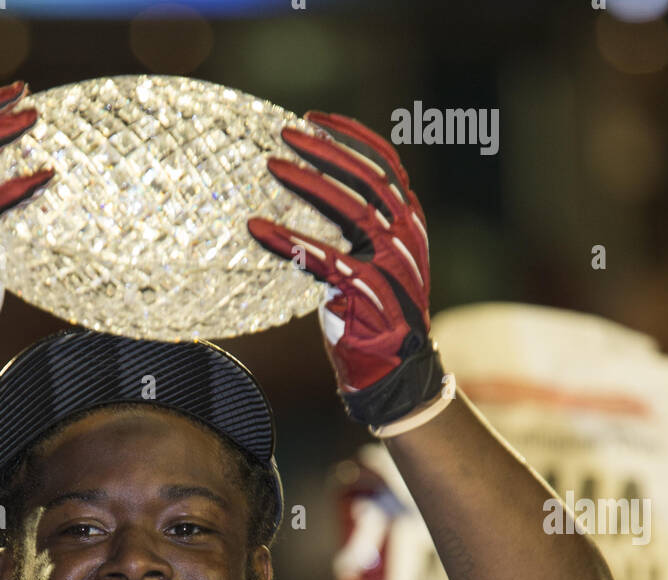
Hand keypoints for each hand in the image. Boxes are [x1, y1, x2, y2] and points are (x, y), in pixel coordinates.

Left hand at [247, 112, 443, 430]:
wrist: (394, 373)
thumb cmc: (373, 316)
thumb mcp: (374, 262)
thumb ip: (358, 229)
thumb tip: (314, 192)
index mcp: (409, 222)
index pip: (385, 163)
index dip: (350, 135)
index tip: (314, 118)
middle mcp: (405, 237)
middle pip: (368, 178)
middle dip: (325, 150)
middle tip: (284, 133)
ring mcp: (390, 265)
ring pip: (352, 211)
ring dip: (308, 184)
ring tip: (272, 165)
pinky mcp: (367, 295)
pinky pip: (324, 260)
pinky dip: (288, 242)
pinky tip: (258, 229)